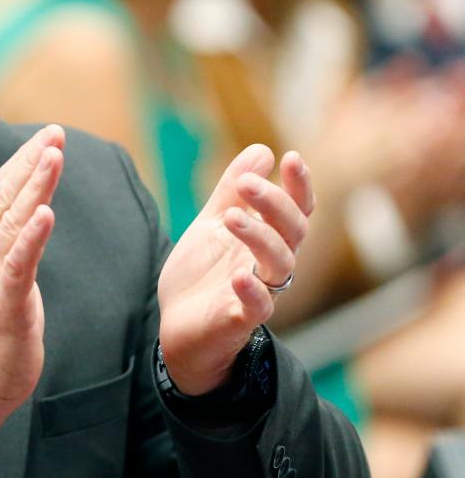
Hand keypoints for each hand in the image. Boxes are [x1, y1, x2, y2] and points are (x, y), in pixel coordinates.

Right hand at [0, 125, 62, 444]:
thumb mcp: (0, 279)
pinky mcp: (4, 303)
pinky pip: (18, 265)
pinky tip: (46, 213)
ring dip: (34, 186)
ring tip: (53, 156)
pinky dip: (32, 237)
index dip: (22, 162)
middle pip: (4, 198)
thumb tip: (28, 216)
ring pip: (12, 222)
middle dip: (31, 162)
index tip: (47, 137)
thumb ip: (10, 246)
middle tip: (55, 132)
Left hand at [157, 146, 313, 394]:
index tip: (290, 157)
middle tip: (246, 183)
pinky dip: (252, 292)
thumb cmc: (203, 275)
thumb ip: (231, 192)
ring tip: (232, 217)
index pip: (296, 209)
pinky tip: (239, 276)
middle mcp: (270, 265)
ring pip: (279, 264)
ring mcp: (259, 293)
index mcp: (267, 239)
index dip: (299, 185)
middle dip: (274, 204)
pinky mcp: (240, 320)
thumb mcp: (211, 225)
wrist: (179, 327)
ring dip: (259, 237)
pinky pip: (259, 308)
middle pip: (292, 231)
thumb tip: (262, 149)